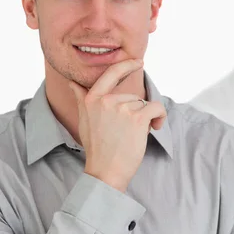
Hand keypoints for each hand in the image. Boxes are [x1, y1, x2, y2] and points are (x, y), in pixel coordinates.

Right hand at [69, 59, 166, 192]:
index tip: (138, 61)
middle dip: (135, 112)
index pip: (111, 73)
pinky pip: (157, 108)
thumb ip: (81, 99)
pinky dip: (160, 117)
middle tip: (126, 131)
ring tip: (135, 135)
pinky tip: (156, 127)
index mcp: (92, 99)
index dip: (127, 65)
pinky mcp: (138, 118)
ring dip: (146, 118)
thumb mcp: (84, 120)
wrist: (105, 171)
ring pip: (144, 105)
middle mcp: (107, 101)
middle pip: (133, 97)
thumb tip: (72, 83)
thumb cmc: (97, 147)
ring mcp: (123, 108)